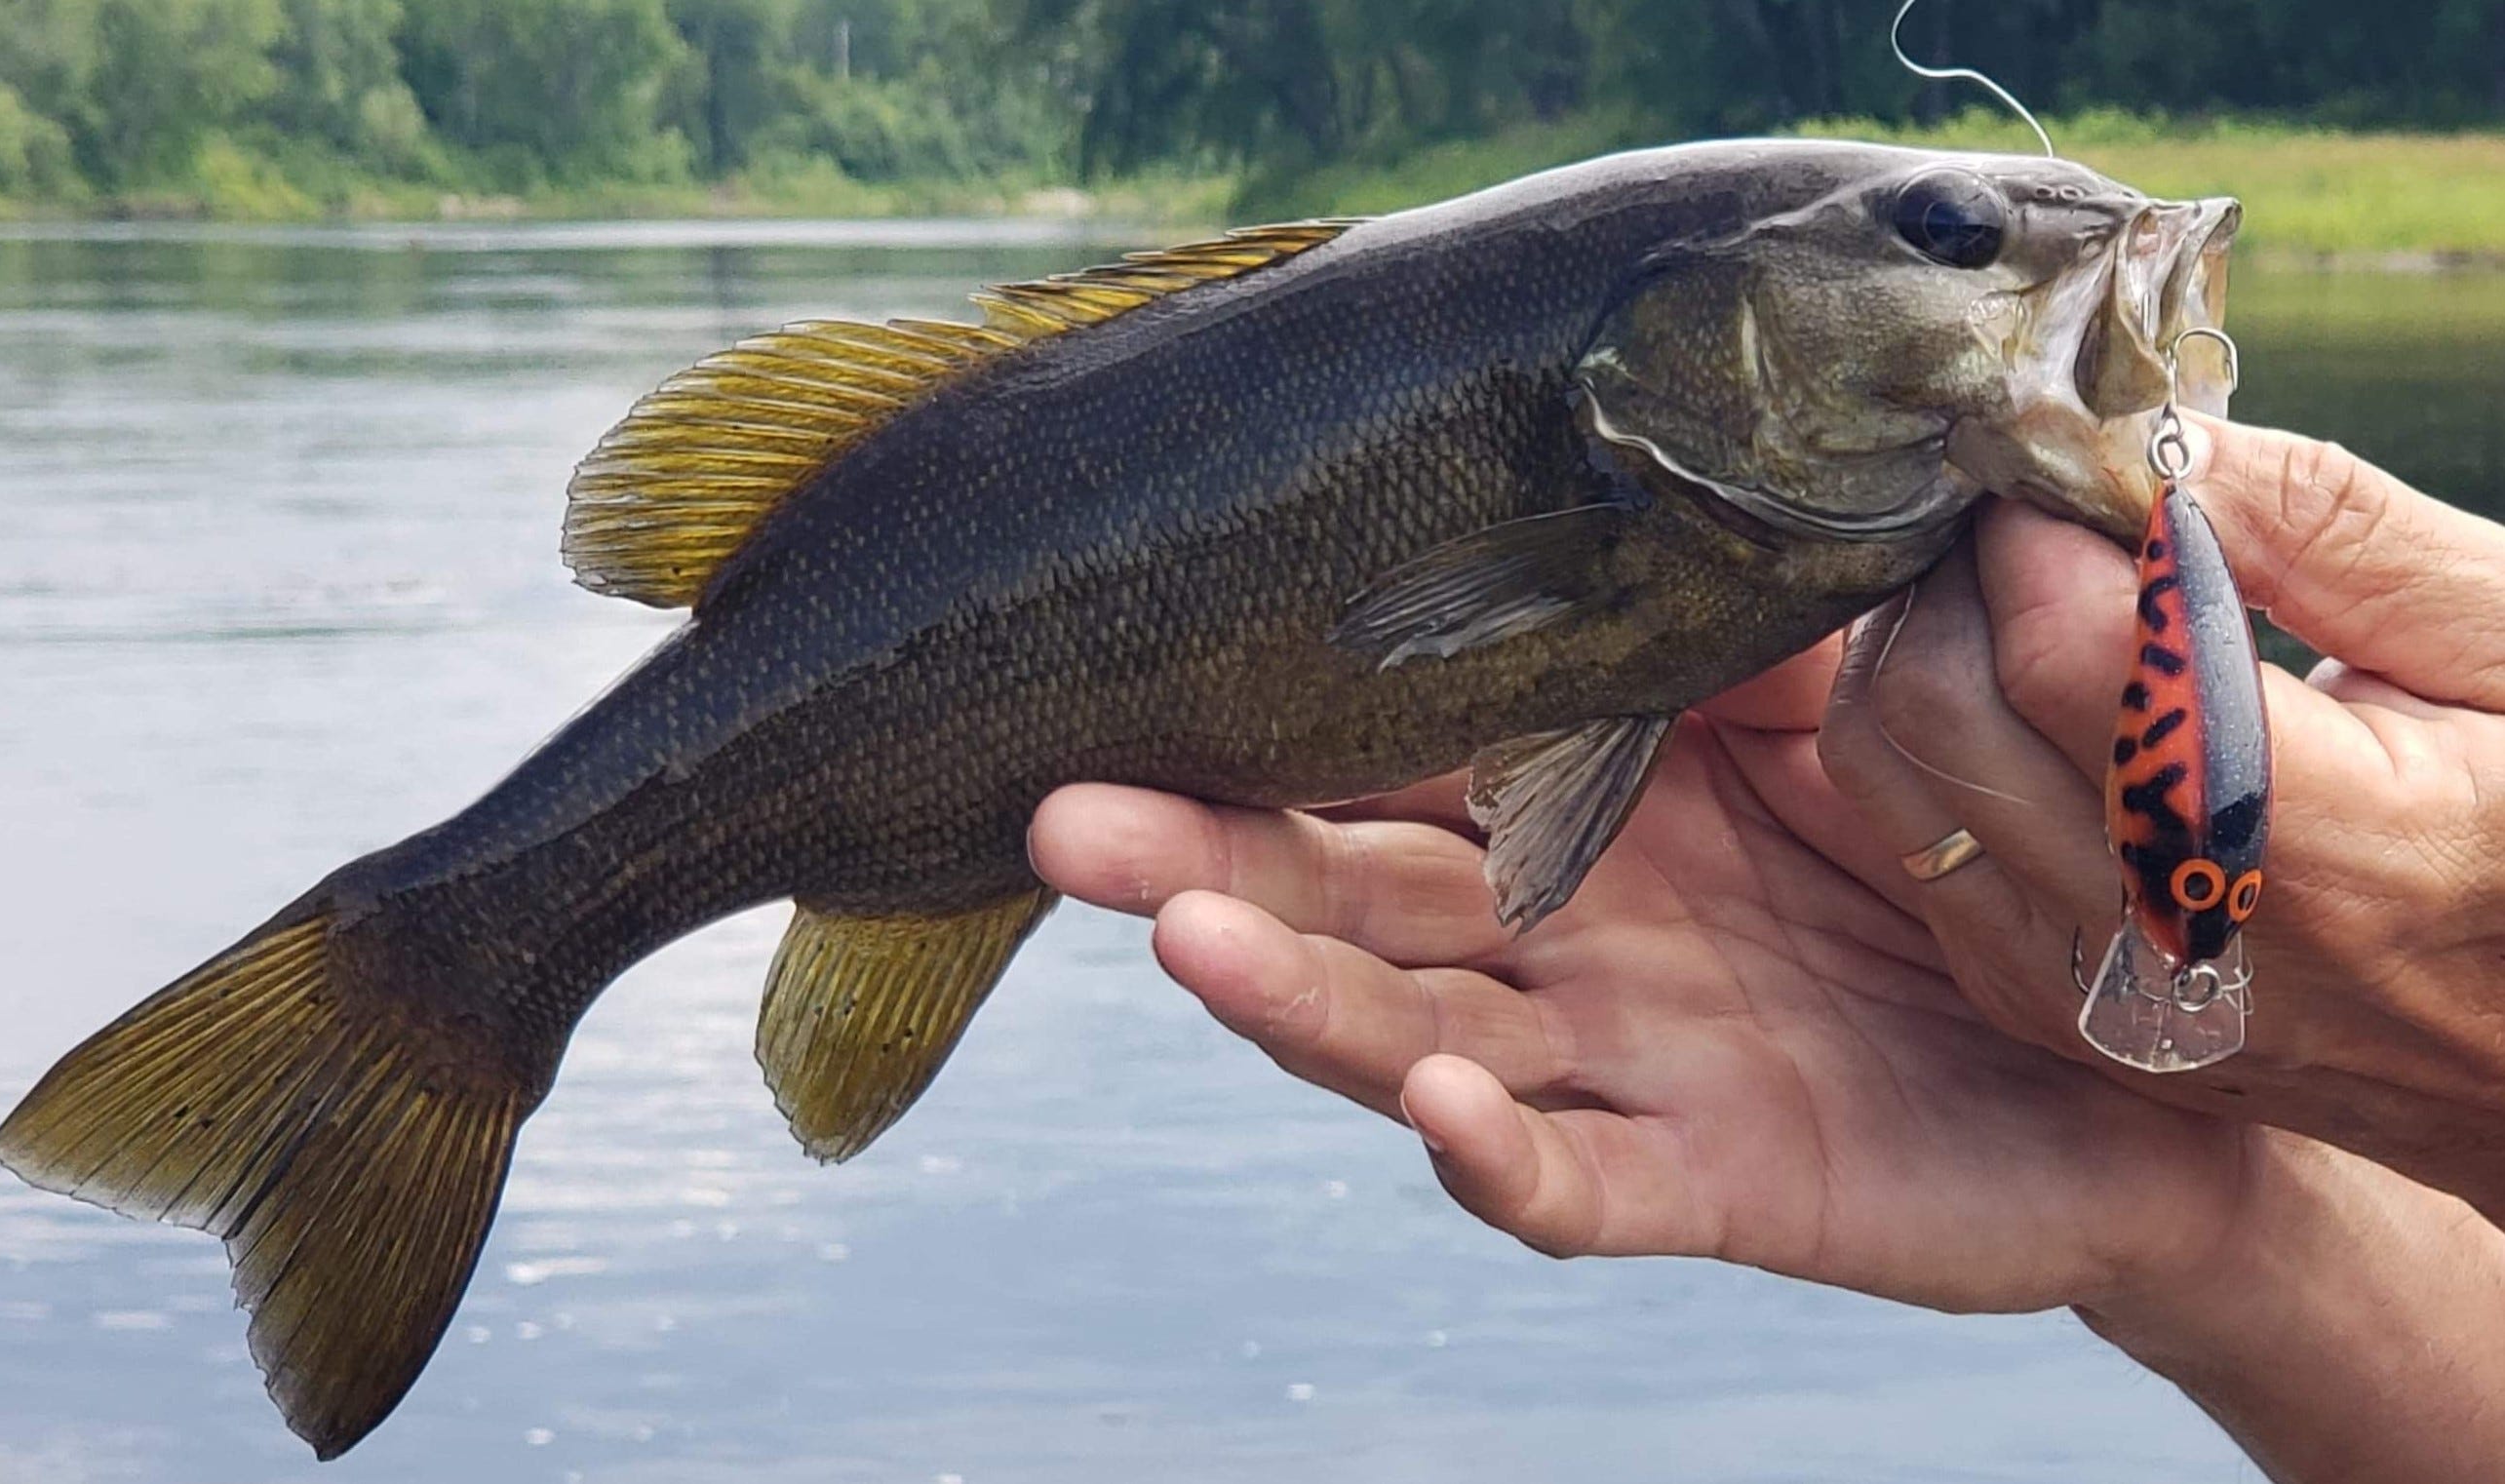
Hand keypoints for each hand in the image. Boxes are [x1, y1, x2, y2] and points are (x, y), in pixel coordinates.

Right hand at [1028, 671, 2254, 1316]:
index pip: (1379, 762)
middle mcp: (1563, 934)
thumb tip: (1636, 439)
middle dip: (1201, 863)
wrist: (2176, 1000)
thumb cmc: (1978, 817)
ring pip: (1414, 1038)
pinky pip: (1578, 1181)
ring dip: (1296, 998)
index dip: (1254, 729)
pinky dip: (1494, 1155)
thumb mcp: (1848, 672)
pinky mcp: (1715, 1176)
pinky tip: (1432, 1106)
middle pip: (1343, 904)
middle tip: (1060, 814)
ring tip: (1185, 938)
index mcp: (1577, 802)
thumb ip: (1729, 594)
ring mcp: (1622, 1058)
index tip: (1129, 670)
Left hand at [1816, 416, 2504, 1218]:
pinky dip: (1931, 746)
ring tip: (2024, 587)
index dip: (2040, 525)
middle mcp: (2179, 941)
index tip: (2068, 458)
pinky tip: (2020, 692)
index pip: (2067, 652)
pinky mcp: (2060, 1013)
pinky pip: (1917, 851)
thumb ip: (2329, 531)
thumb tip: (2151, 441)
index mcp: (2320, 848)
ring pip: (1889, 776)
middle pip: (1942, 705)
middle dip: (1961, 571)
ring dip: (1922, 649)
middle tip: (2037, 509)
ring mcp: (2101, 999)